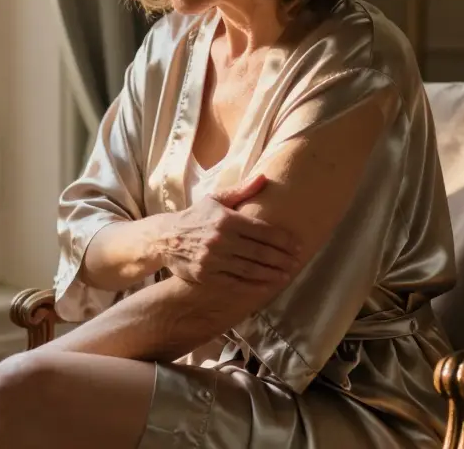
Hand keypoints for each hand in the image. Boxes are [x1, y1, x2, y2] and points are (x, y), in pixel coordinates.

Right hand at [157, 174, 298, 284]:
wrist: (165, 238)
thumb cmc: (195, 217)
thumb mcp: (215, 199)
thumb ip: (241, 190)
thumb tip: (264, 177)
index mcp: (226, 219)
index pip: (262, 231)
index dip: (283, 240)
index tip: (297, 245)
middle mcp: (220, 239)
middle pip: (260, 252)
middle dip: (282, 258)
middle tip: (297, 262)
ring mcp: (213, 259)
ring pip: (250, 269)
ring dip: (271, 273)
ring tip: (286, 275)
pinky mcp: (206, 275)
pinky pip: (235, 282)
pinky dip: (253, 285)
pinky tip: (266, 285)